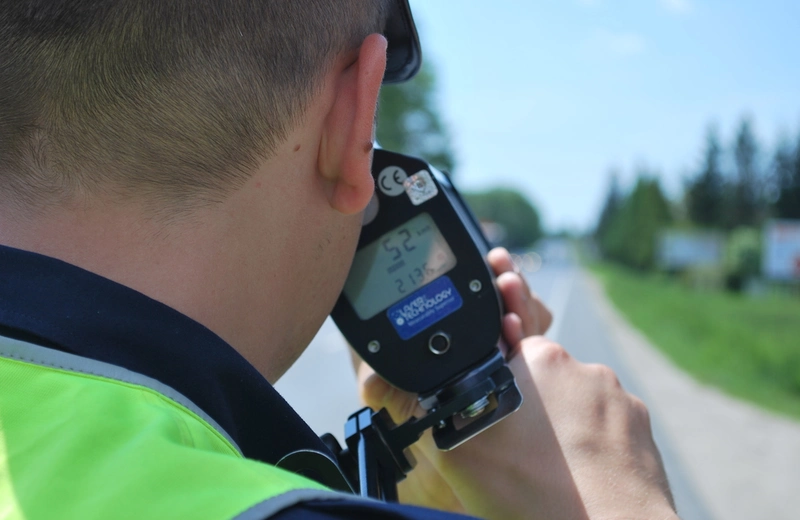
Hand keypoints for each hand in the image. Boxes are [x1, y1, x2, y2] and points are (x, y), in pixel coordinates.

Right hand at [354, 248, 675, 518]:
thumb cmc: (533, 493)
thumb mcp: (460, 449)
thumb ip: (443, 405)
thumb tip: (435, 392)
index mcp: (539, 359)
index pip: (507, 347)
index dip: (494, 377)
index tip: (492, 412)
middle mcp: (582, 367)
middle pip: (541, 374)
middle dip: (528, 401)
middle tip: (517, 446)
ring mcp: (617, 395)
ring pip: (573, 399)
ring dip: (560, 421)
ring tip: (548, 465)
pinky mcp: (639, 423)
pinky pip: (605, 422)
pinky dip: (591, 441)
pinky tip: (577, 471)